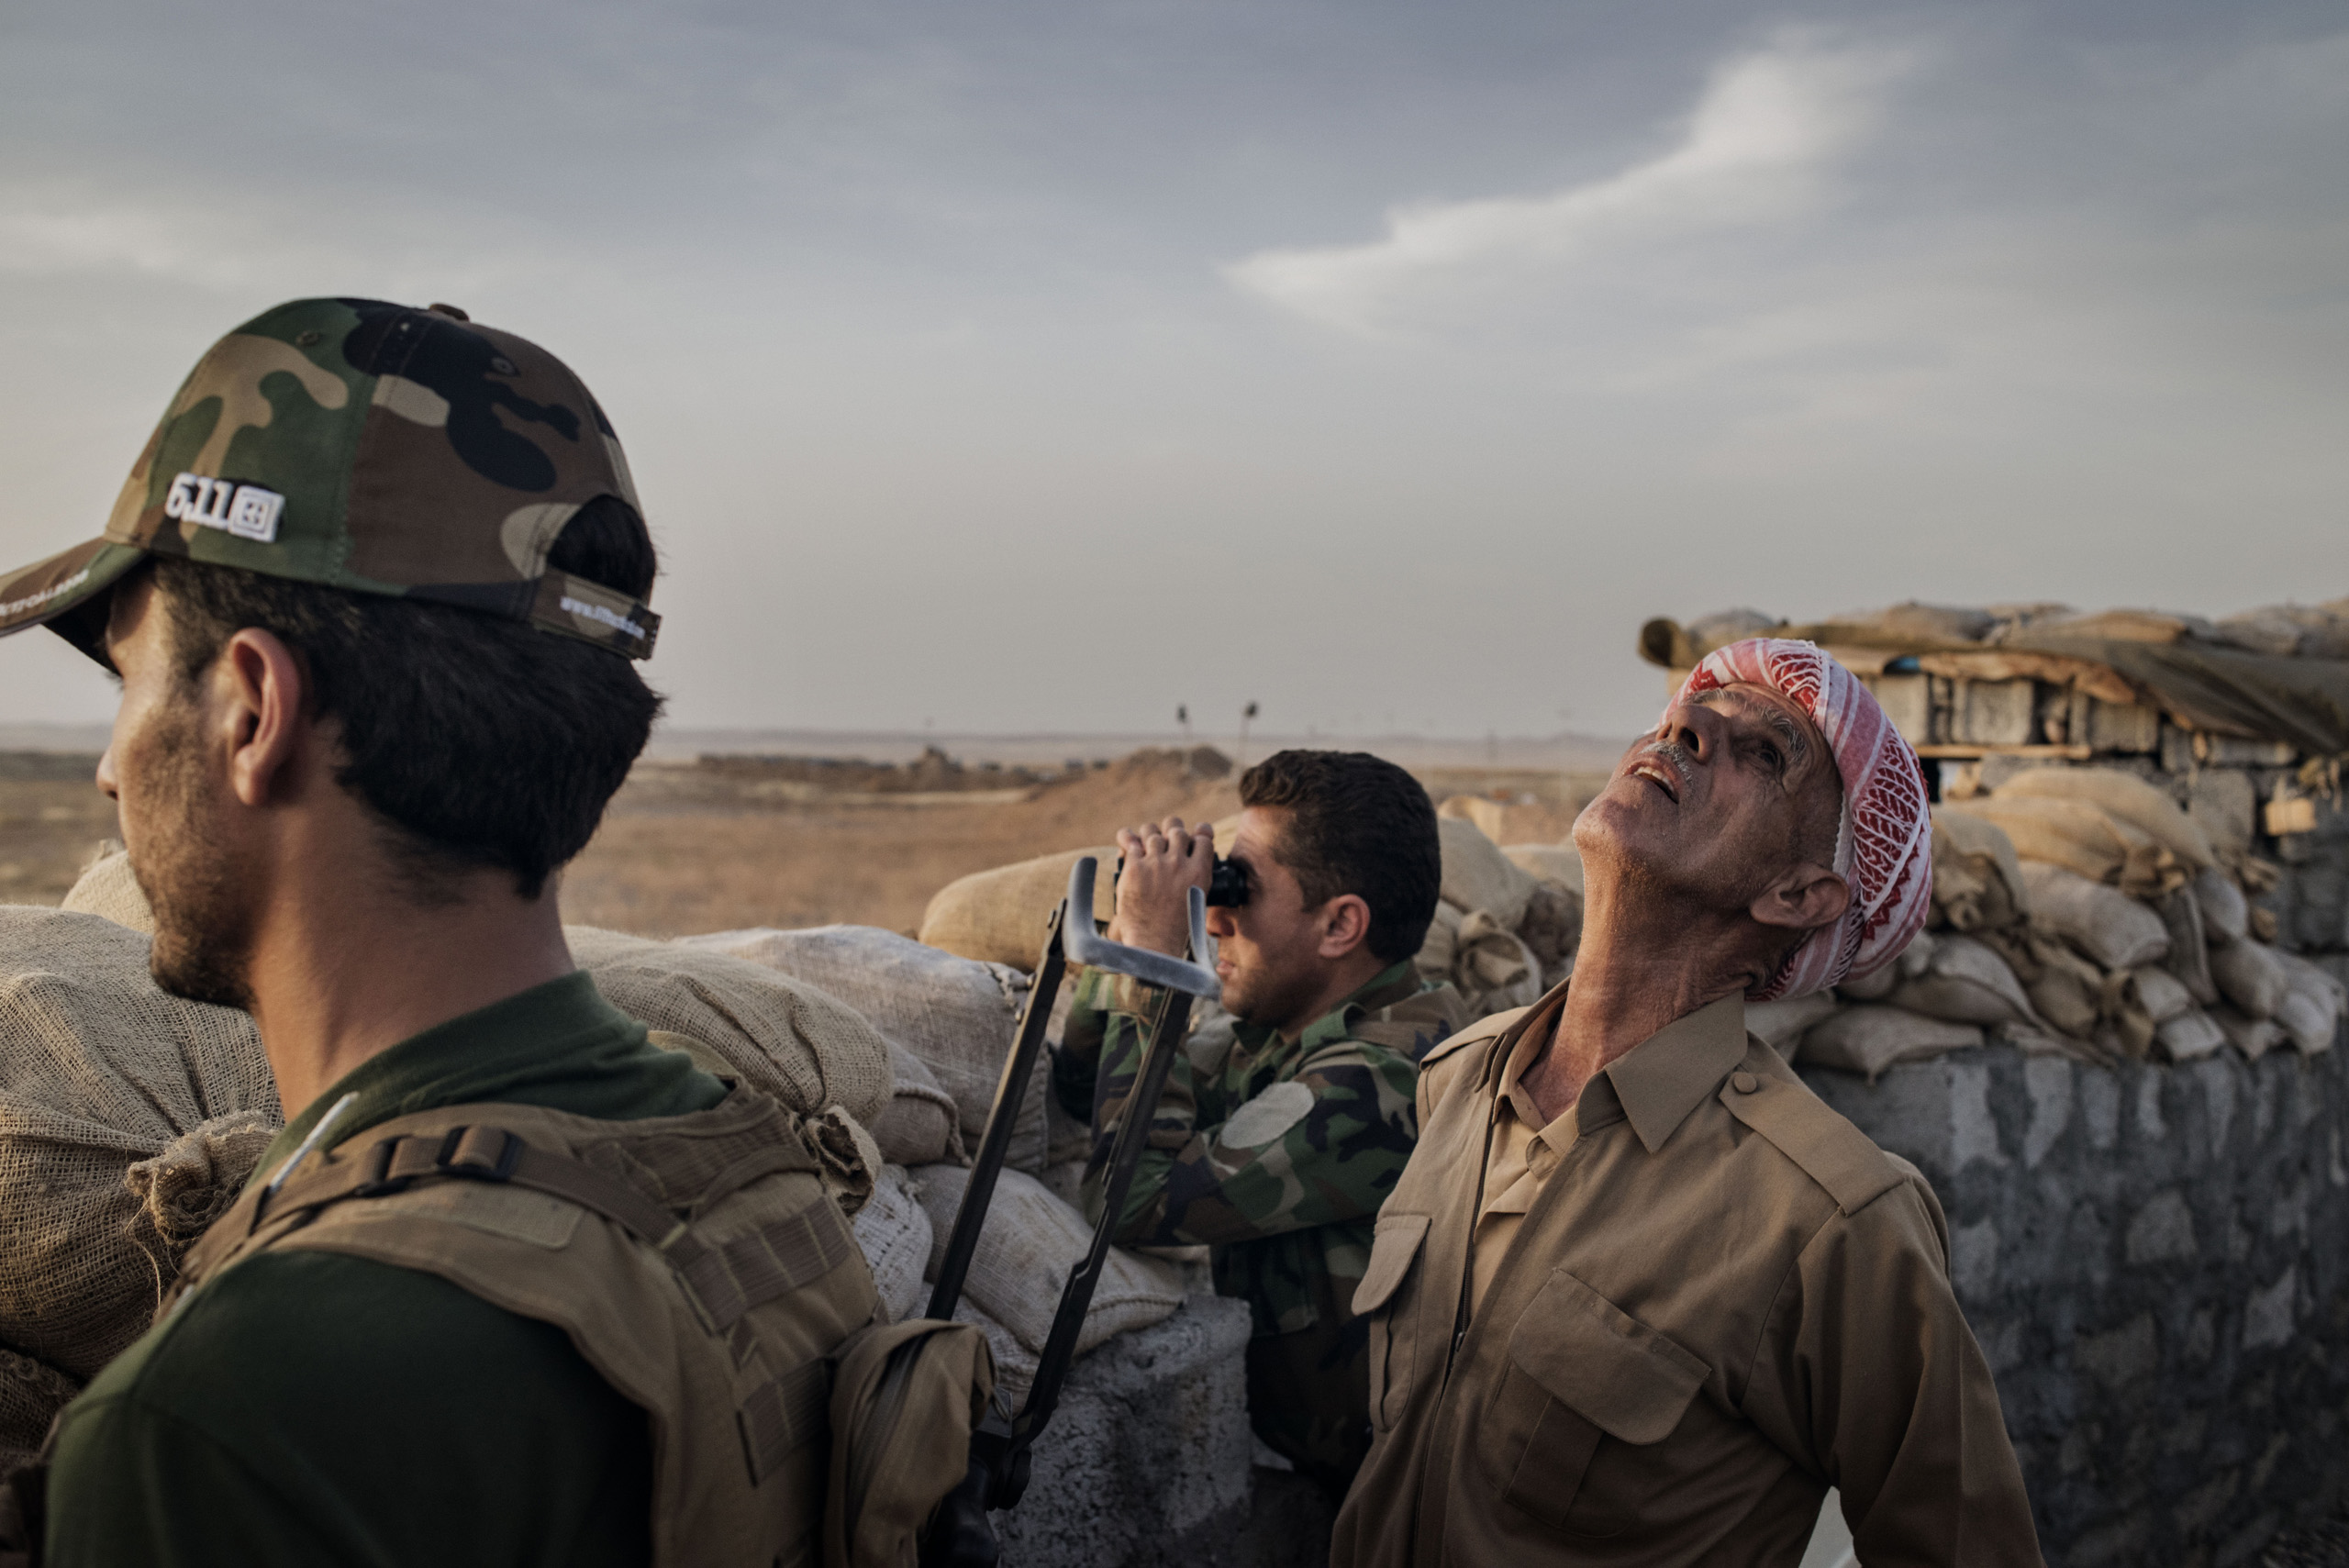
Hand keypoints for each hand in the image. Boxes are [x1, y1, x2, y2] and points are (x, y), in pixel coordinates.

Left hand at [1105, 816, 1214, 957]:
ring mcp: (1155, 864)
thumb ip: (1196, 875)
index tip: (1192, 836)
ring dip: (1149, 834)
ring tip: (1145, 841)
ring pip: (1152, 832)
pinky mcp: (1134, 868)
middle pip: (1176, 830)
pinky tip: (1126, 839)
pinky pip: (1130, 841)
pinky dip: (1127, 838)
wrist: (1154, 943)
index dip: (1198, 834)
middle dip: (1171, 830)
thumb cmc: (1177, 926)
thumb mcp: (1197, 899)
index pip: (1203, 837)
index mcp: (1199, 872)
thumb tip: (1191, 856)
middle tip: (1166, 837)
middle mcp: (1178, 864)